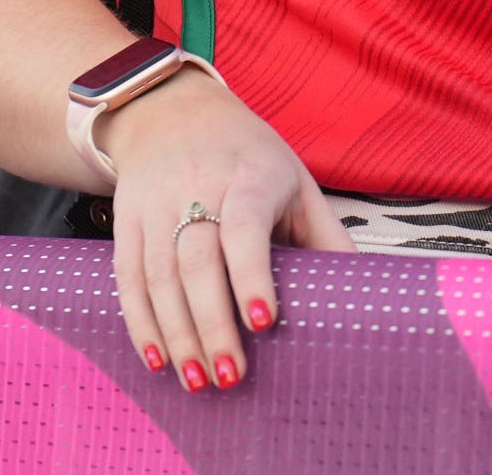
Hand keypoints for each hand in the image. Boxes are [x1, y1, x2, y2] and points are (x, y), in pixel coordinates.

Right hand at [103, 71, 354, 392]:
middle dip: (212, 324)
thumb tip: (364, 292)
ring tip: (198, 381)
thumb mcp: (296, 181)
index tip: (264, 322)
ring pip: (159, 274)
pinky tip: (157, 358)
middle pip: (197, 261)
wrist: (175, 110)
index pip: (245, 225)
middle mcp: (198, 185)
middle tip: (230, 377)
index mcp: (250, 175)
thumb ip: (326, 235)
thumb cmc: (250, 158)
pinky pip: (128, 275)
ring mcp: (157, 201)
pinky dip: (140, 322)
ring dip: (177, 334)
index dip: (252, 274)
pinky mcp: (127, 216)